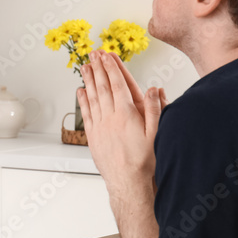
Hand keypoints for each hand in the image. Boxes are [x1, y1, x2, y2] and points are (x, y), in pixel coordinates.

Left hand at [77, 49, 165, 191]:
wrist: (128, 183)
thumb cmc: (145, 161)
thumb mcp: (156, 133)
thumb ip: (154, 109)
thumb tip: (154, 89)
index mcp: (126, 114)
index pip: (117, 84)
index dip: (111, 68)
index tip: (107, 55)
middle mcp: (110, 117)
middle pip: (102, 87)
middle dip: (98, 68)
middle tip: (93, 53)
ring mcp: (99, 126)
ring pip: (92, 97)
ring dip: (88, 80)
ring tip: (85, 66)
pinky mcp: (93, 136)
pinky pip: (86, 113)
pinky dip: (82, 100)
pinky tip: (80, 91)